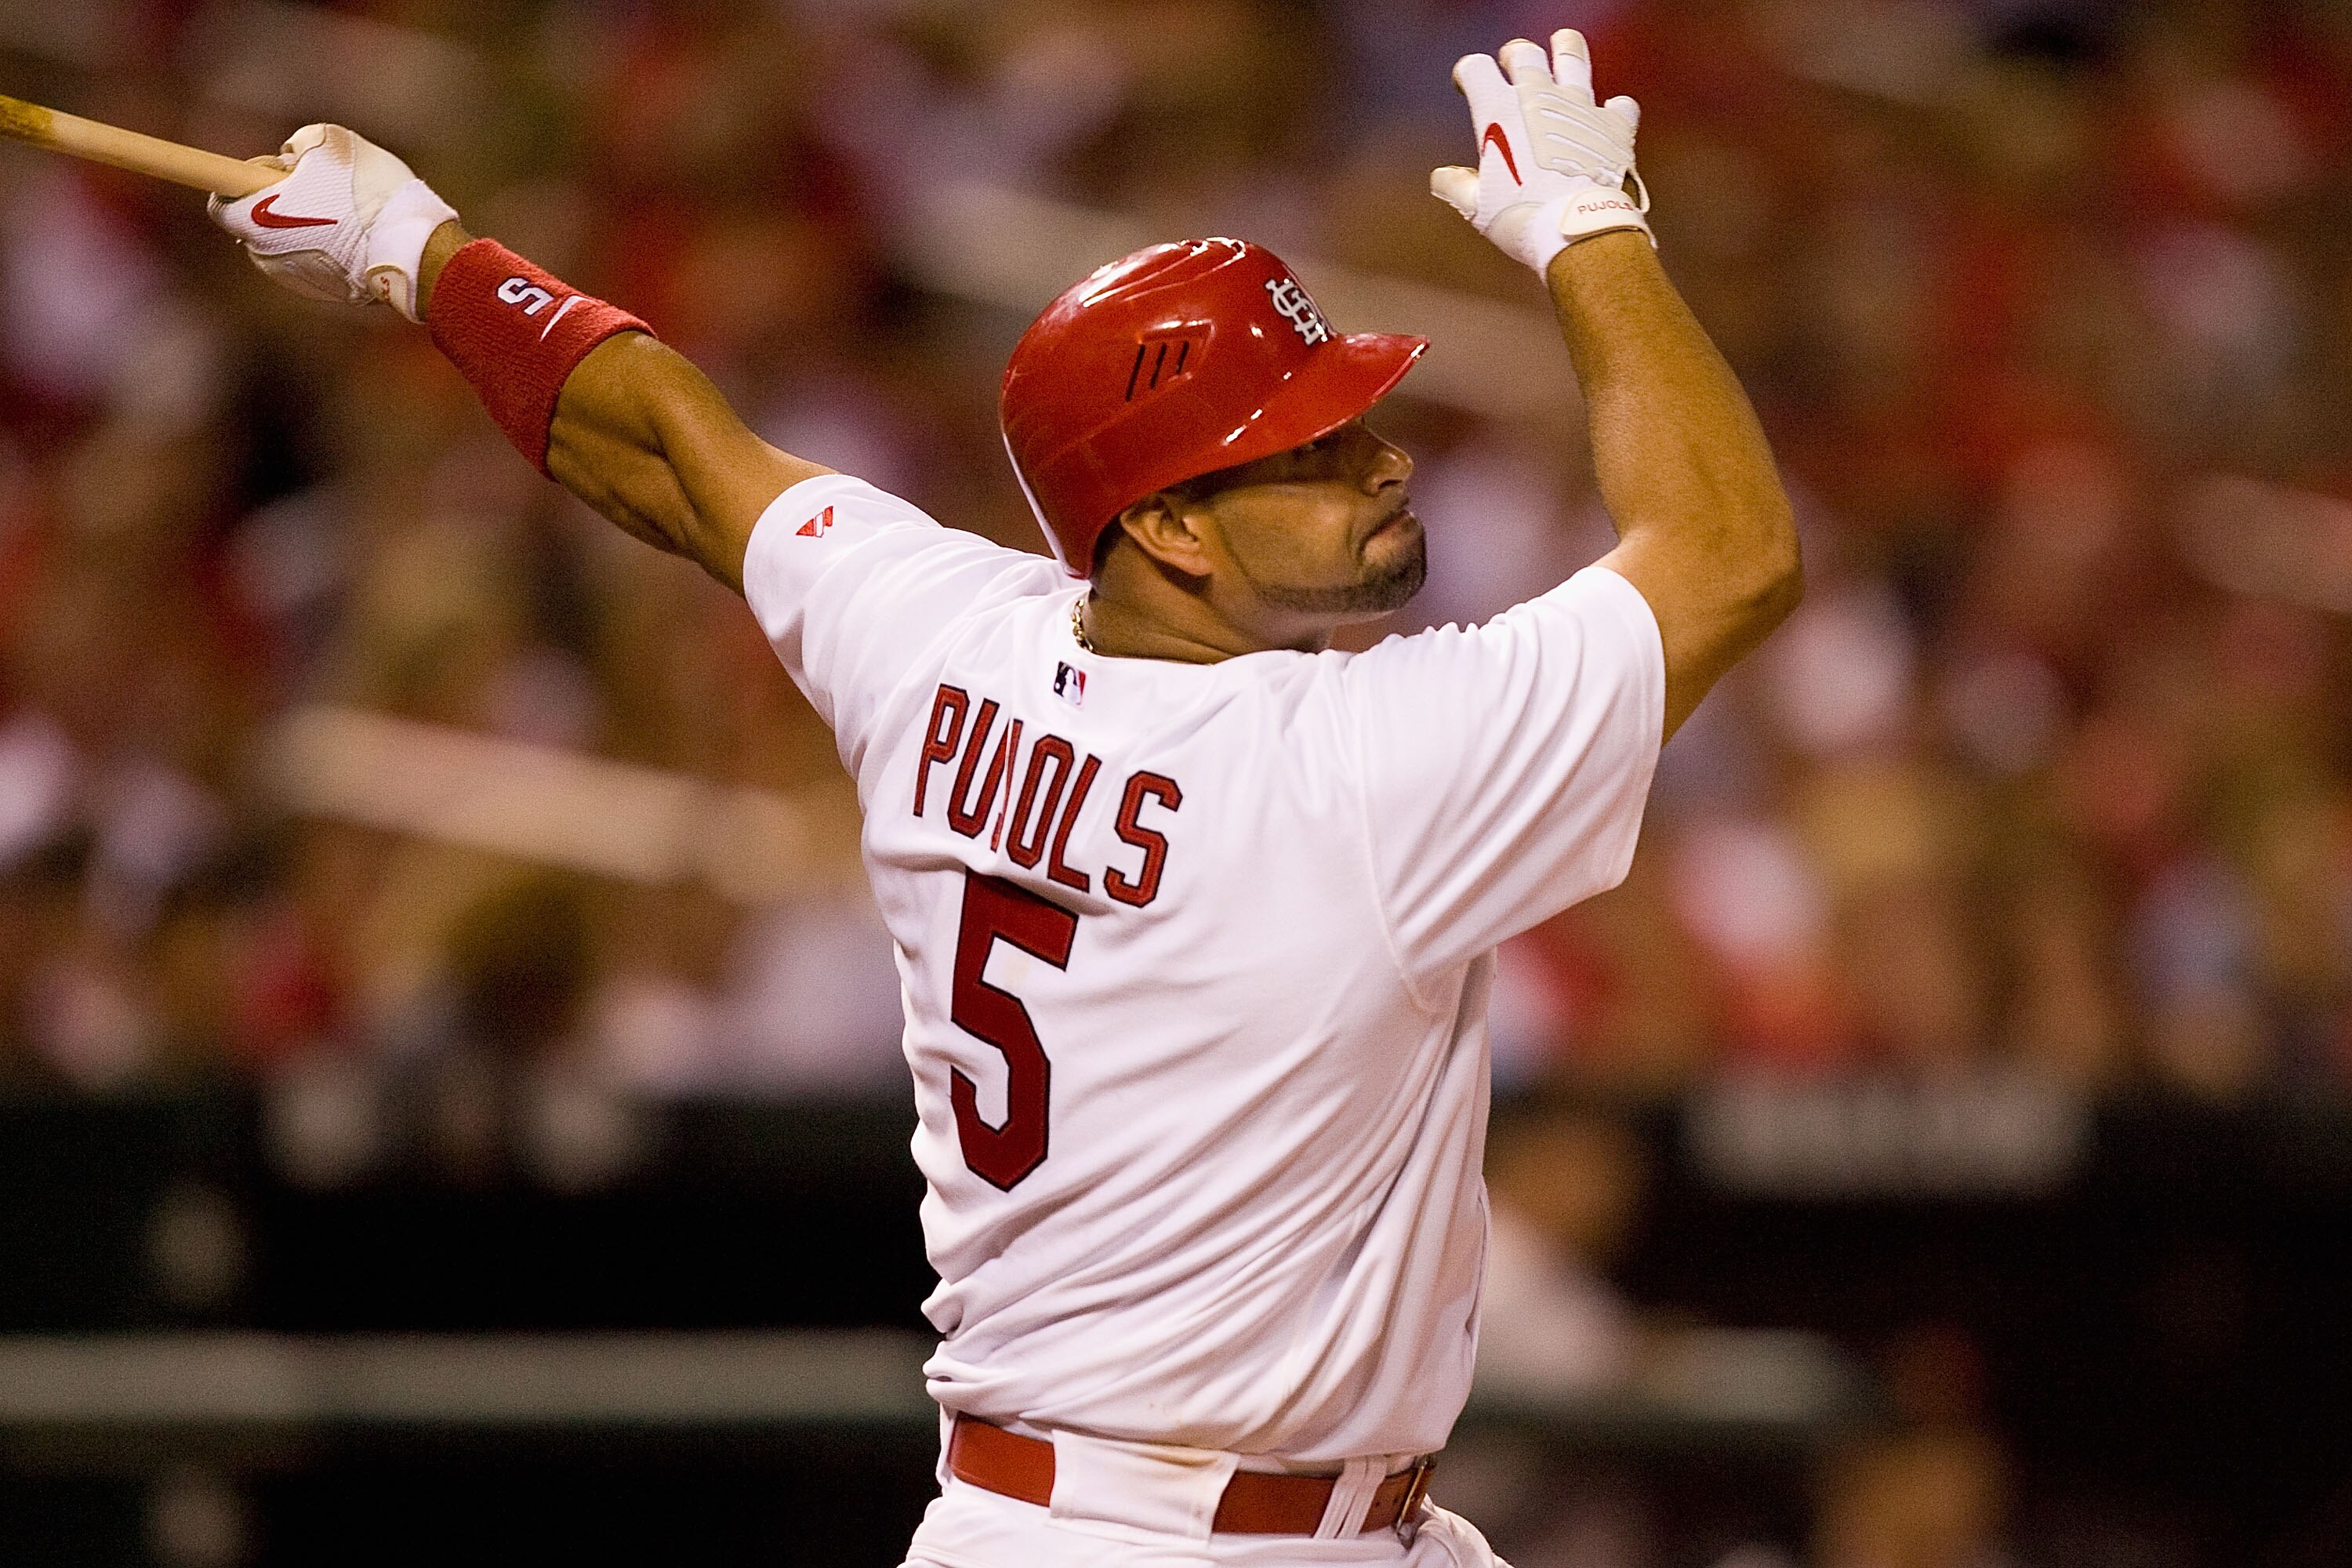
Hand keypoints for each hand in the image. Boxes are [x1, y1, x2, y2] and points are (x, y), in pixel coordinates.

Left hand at [208, 124, 458, 321]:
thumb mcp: (330, 141)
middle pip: (257, 223)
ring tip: (347, 213)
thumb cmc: (368, 193)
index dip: (244, 179)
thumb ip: (298, 144)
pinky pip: (315, 264)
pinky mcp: (325, 294)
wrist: (415, 250)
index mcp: (256, 218)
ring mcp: (296, 280)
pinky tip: (360, 237)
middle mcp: (266, 255)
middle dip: (280, 203)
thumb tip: (292, 158)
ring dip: (307, 226)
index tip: (275, 173)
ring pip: (287, 245)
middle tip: (320, 187)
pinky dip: (329, 249)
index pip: (221, 201)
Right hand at [1431, 30, 1649, 276]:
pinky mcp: (1613, 126)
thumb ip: (1457, 185)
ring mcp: (1579, 107)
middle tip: (1512, 62)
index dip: (1468, 72)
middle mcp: (1538, 98)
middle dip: (1514, 55)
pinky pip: (1619, 106)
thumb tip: (1443, 177)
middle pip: (1523, 54)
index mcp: (1499, 112)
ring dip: (1566, 48)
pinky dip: (1614, 110)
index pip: (1476, 68)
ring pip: (1573, 58)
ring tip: (1563, 43)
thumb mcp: (1477, 207)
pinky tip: (1611, 113)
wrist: (1576, 230)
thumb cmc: (1520, 219)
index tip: (1467, 83)